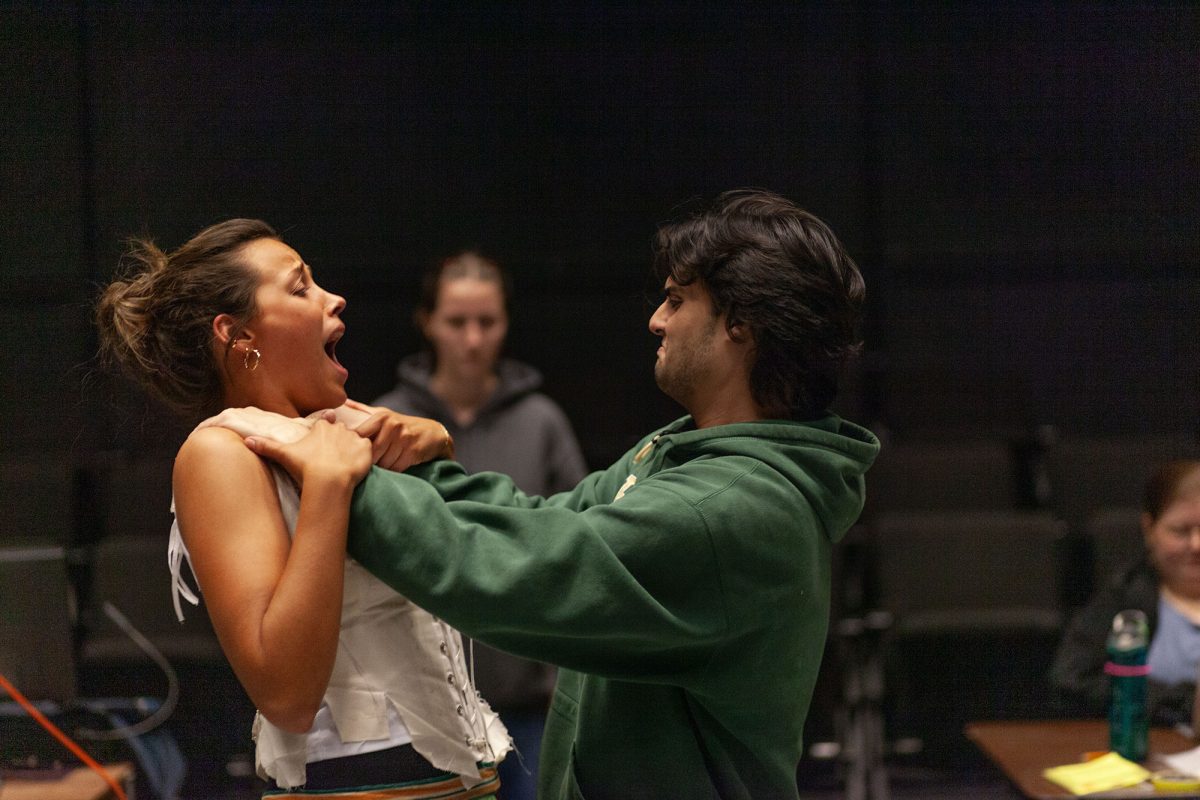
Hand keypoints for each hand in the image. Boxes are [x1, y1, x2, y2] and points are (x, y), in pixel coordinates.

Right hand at [245, 419, 372, 489]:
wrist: (328, 480)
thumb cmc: (305, 467)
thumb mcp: (284, 455)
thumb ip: (266, 446)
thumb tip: (247, 441)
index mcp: (322, 427)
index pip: (325, 426)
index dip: (324, 437)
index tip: (322, 449)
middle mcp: (339, 428)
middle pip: (341, 433)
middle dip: (338, 443)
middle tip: (332, 460)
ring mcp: (354, 437)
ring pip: (355, 440)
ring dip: (351, 450)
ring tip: (345, 465)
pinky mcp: (367, 448)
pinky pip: (368, 450)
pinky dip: (364, 457)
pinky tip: (356, 467)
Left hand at [343, 399, 454, 471]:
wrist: (432, 434)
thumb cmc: (402, 426)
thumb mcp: (384, 414)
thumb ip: (362, 410)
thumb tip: (342, 401)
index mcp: (381, 417)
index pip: (359, 436)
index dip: (354, 447)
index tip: (350, 454)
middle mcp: (392, 425)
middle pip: (370, 452)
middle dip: (369, 461)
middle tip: (367, 463)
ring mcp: (403, 438)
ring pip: (383, 462)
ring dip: (382, 467)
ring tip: (384, 463)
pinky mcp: (412, 451)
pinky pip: (395, 468)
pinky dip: (393, 470)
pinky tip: (395, 465)